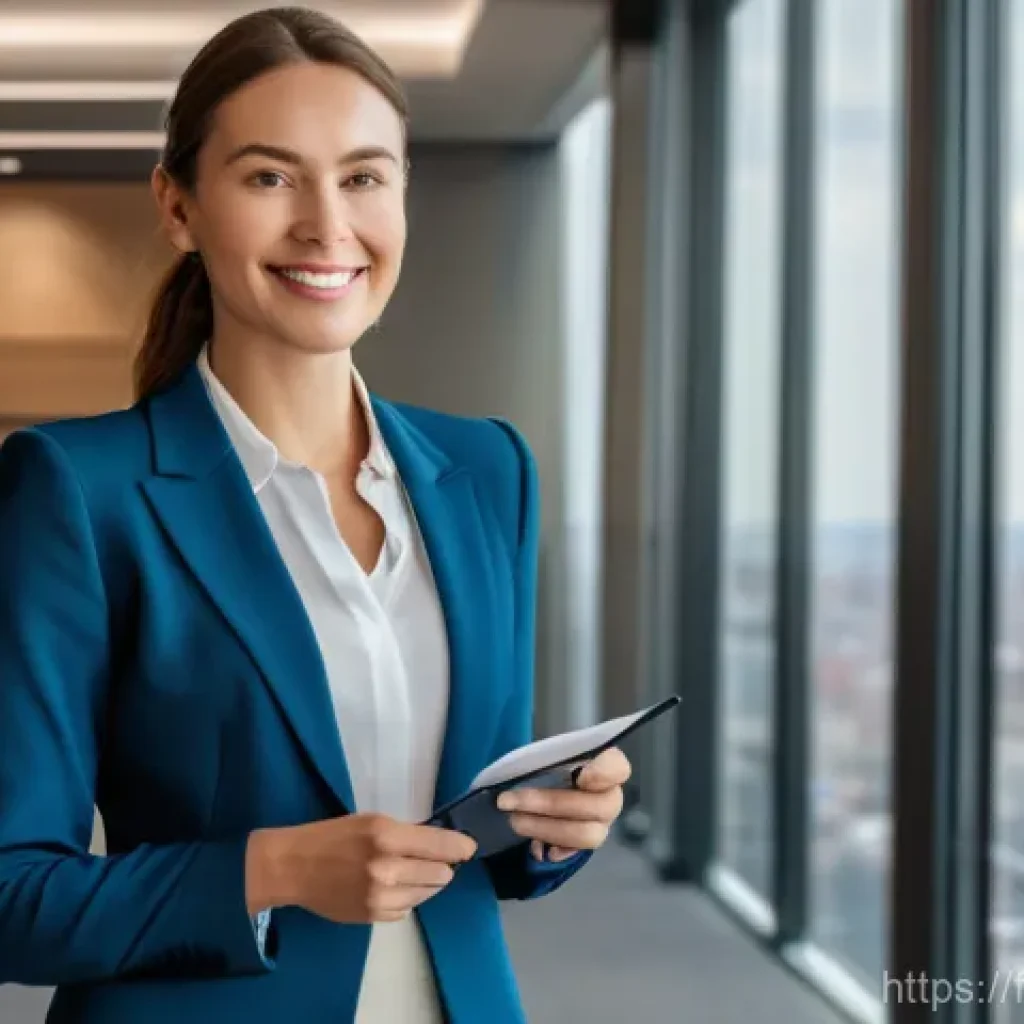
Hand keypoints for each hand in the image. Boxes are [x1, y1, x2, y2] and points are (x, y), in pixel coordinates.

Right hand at [245, 814, 476, 923]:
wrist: (294, 867)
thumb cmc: (334, 836)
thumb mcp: (372, 821)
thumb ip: (407, 834)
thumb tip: (442, 844)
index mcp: (387, 836)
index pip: (441, 846)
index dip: (460, 847)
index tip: (469, 848)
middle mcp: (387, 868)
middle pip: (440, 874)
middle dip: (443, 866)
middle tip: (434, 859)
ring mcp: (380, 897)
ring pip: (426, 894)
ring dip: (426, 883)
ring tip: (411, 872)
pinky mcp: (373, 916)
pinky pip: (406, 910)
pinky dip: (406, 899)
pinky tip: (392, 887)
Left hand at [496, 746, 631, 862]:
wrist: (545, 785)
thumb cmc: (550, 762)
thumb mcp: (549, 752)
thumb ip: (547, 758)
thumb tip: (522, 772)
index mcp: (607, 767)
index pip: (618, 768)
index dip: (604, 773)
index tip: (580, 775)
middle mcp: (610, 797)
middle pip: (597, 806)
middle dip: (550, 803)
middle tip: (509, 800)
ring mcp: (601, 824)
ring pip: (586, 834)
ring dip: (545, 828)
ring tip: (514, 821)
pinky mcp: (585, 844)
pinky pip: (575, 853)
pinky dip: (554, 849)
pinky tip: (535, 847)